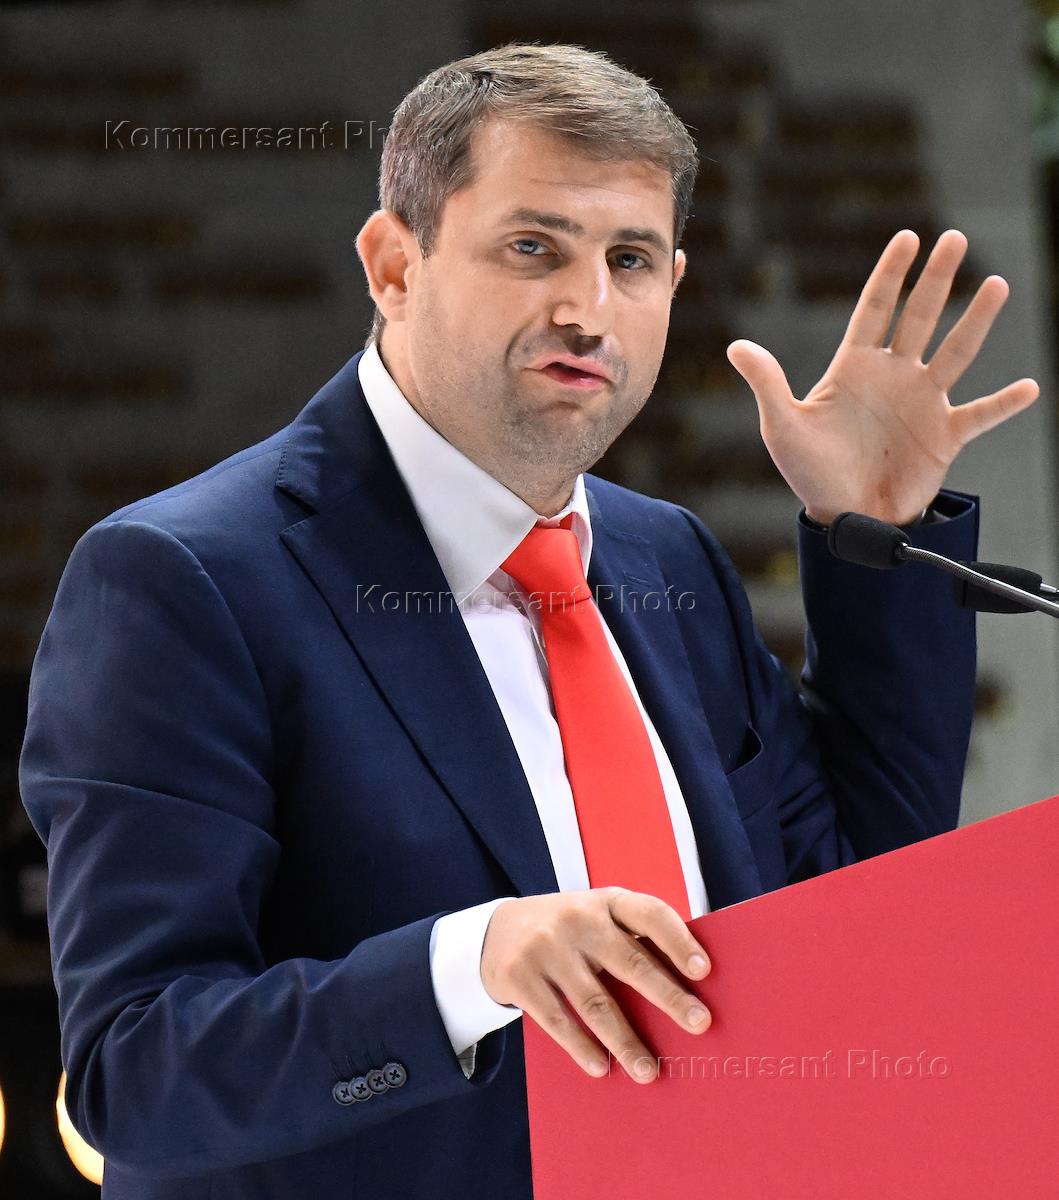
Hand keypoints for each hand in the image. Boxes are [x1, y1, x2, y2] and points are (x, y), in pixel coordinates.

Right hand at [480, 887, 710, 1083]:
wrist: (497, 931)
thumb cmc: (570, 931)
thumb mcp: (598, 917)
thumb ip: (633, 939)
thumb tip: (688, 989)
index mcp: (606, 901)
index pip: (649, 914)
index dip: (678, 940)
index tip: (704, 970)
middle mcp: (578, 919)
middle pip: (630, 962)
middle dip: (668, 996)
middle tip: (700, 1024)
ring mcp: (546, 947)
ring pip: (595, 1002)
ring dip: (625, 1041)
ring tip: (648, 1071)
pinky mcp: (519, 976)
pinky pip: (558, 1020)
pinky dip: (582, 1048)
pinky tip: (602, 1068)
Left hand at [726, 229, 1039, 525]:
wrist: (844, 517)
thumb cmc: (810, 472)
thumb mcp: (782, 426)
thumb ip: (767, 383)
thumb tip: (735, 346)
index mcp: (854, 368)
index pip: (874, 309)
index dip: (890, 274)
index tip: (907, 238)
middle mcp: (893, 376)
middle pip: (919, 317)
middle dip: (936, 279)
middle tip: (954, 237)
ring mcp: (922, 403)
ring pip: (955, 352)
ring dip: (976, 320)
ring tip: (996, 283)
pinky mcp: (944, 436)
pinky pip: (980, 415)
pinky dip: (1004, 403)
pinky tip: (1029, 388)